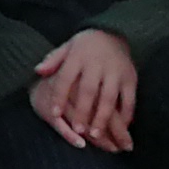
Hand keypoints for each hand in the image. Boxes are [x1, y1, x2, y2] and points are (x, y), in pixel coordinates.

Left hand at [29, 28, 139, 149]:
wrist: (114, 34)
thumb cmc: (85, 46)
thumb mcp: (67, 47)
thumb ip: (53, 60)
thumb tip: (37, 71)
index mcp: (78, 57)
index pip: (65, 78)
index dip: (59, 96)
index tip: (54, 113)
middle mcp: (97, 64)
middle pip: (88, 91)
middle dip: (82, 112)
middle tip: (77, 130)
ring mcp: (116, 72)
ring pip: (109, 98)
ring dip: (102, 118)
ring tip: (95, 135)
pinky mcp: (131, 78)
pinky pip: (129, 99)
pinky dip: (126, 115)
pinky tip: (120, 128)